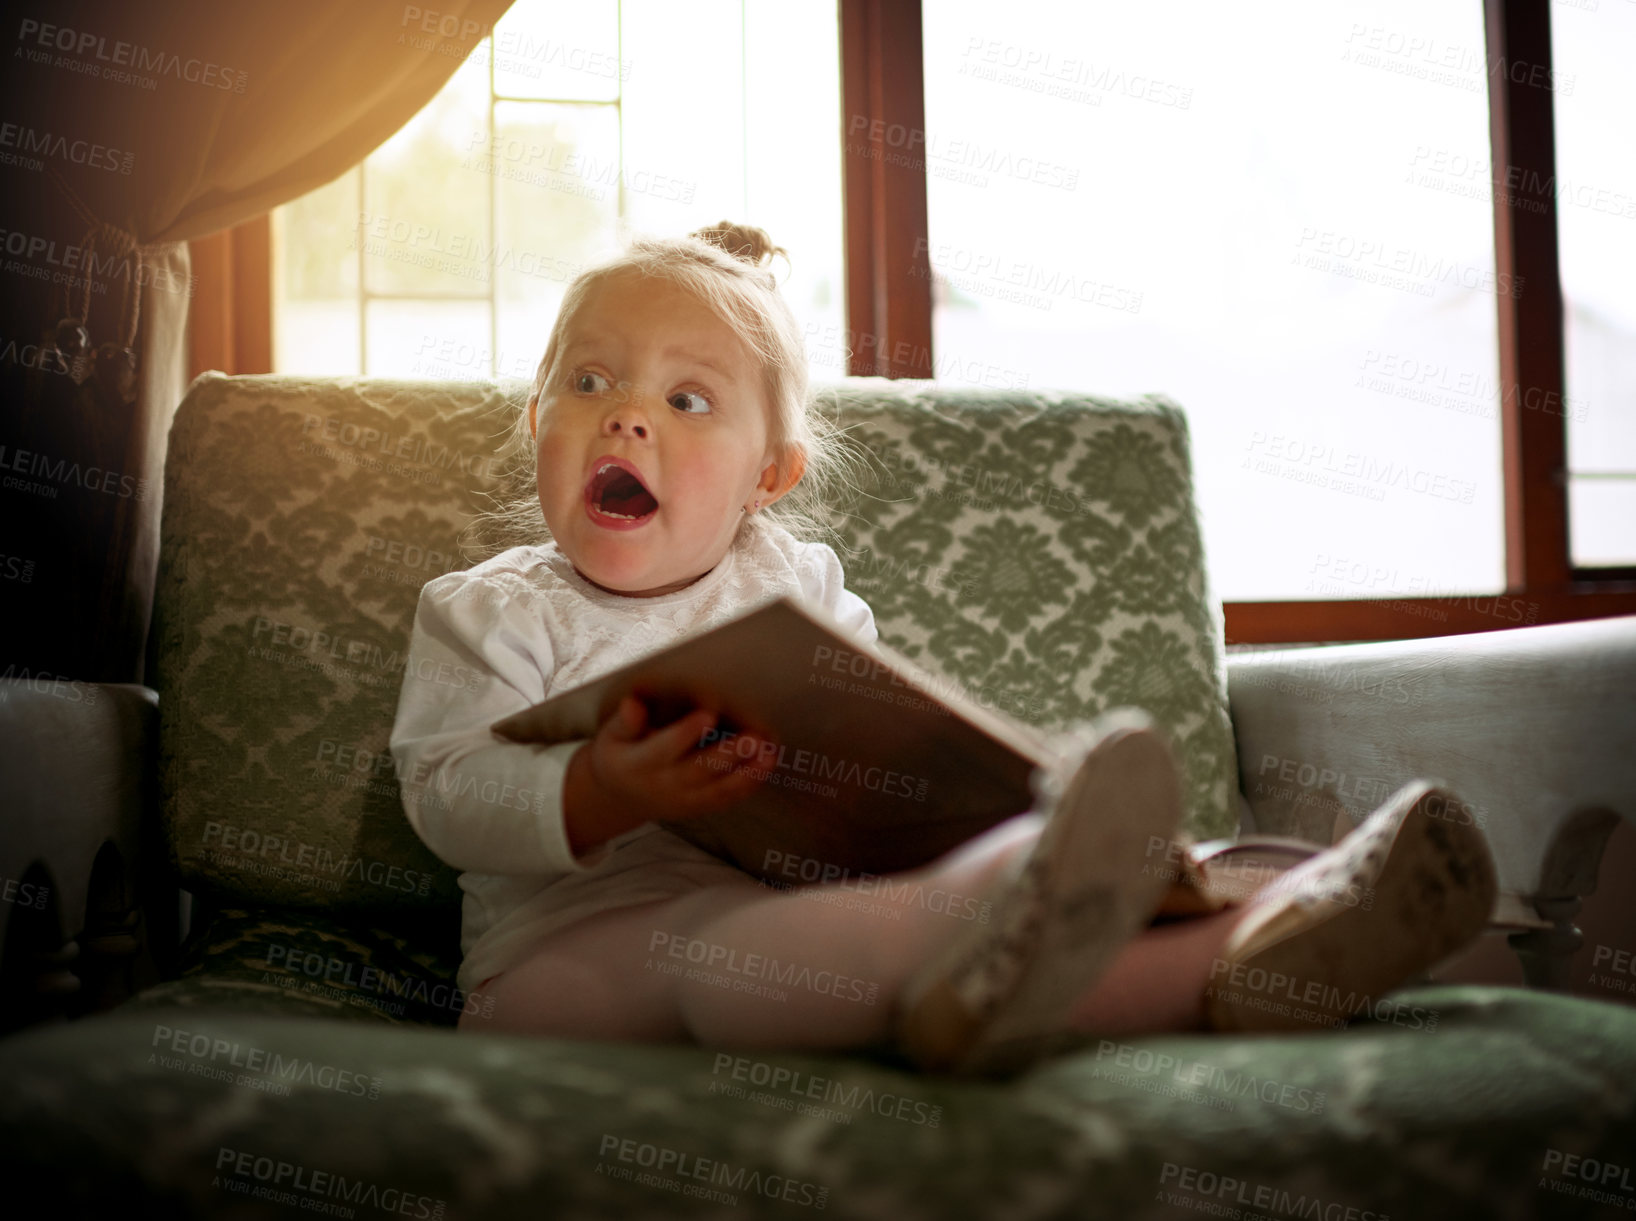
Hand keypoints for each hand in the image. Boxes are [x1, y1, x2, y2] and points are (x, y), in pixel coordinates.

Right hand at [563, 696, 775, 855]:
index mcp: (638, 763)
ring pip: (718, 789)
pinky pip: (726, 798)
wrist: (621, 798)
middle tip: (753, 737)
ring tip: (769, 753)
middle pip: (699, 770)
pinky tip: (767, 764)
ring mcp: (684, 799)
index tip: (708, 714)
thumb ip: (626, 721)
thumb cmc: (620, 755)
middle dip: (729, 754)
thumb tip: (633, 705)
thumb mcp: (612, 736)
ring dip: (747, 772)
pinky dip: (749, 784)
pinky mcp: (699, 806)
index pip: (664, 748)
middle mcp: (663, 785)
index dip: (685, 733)